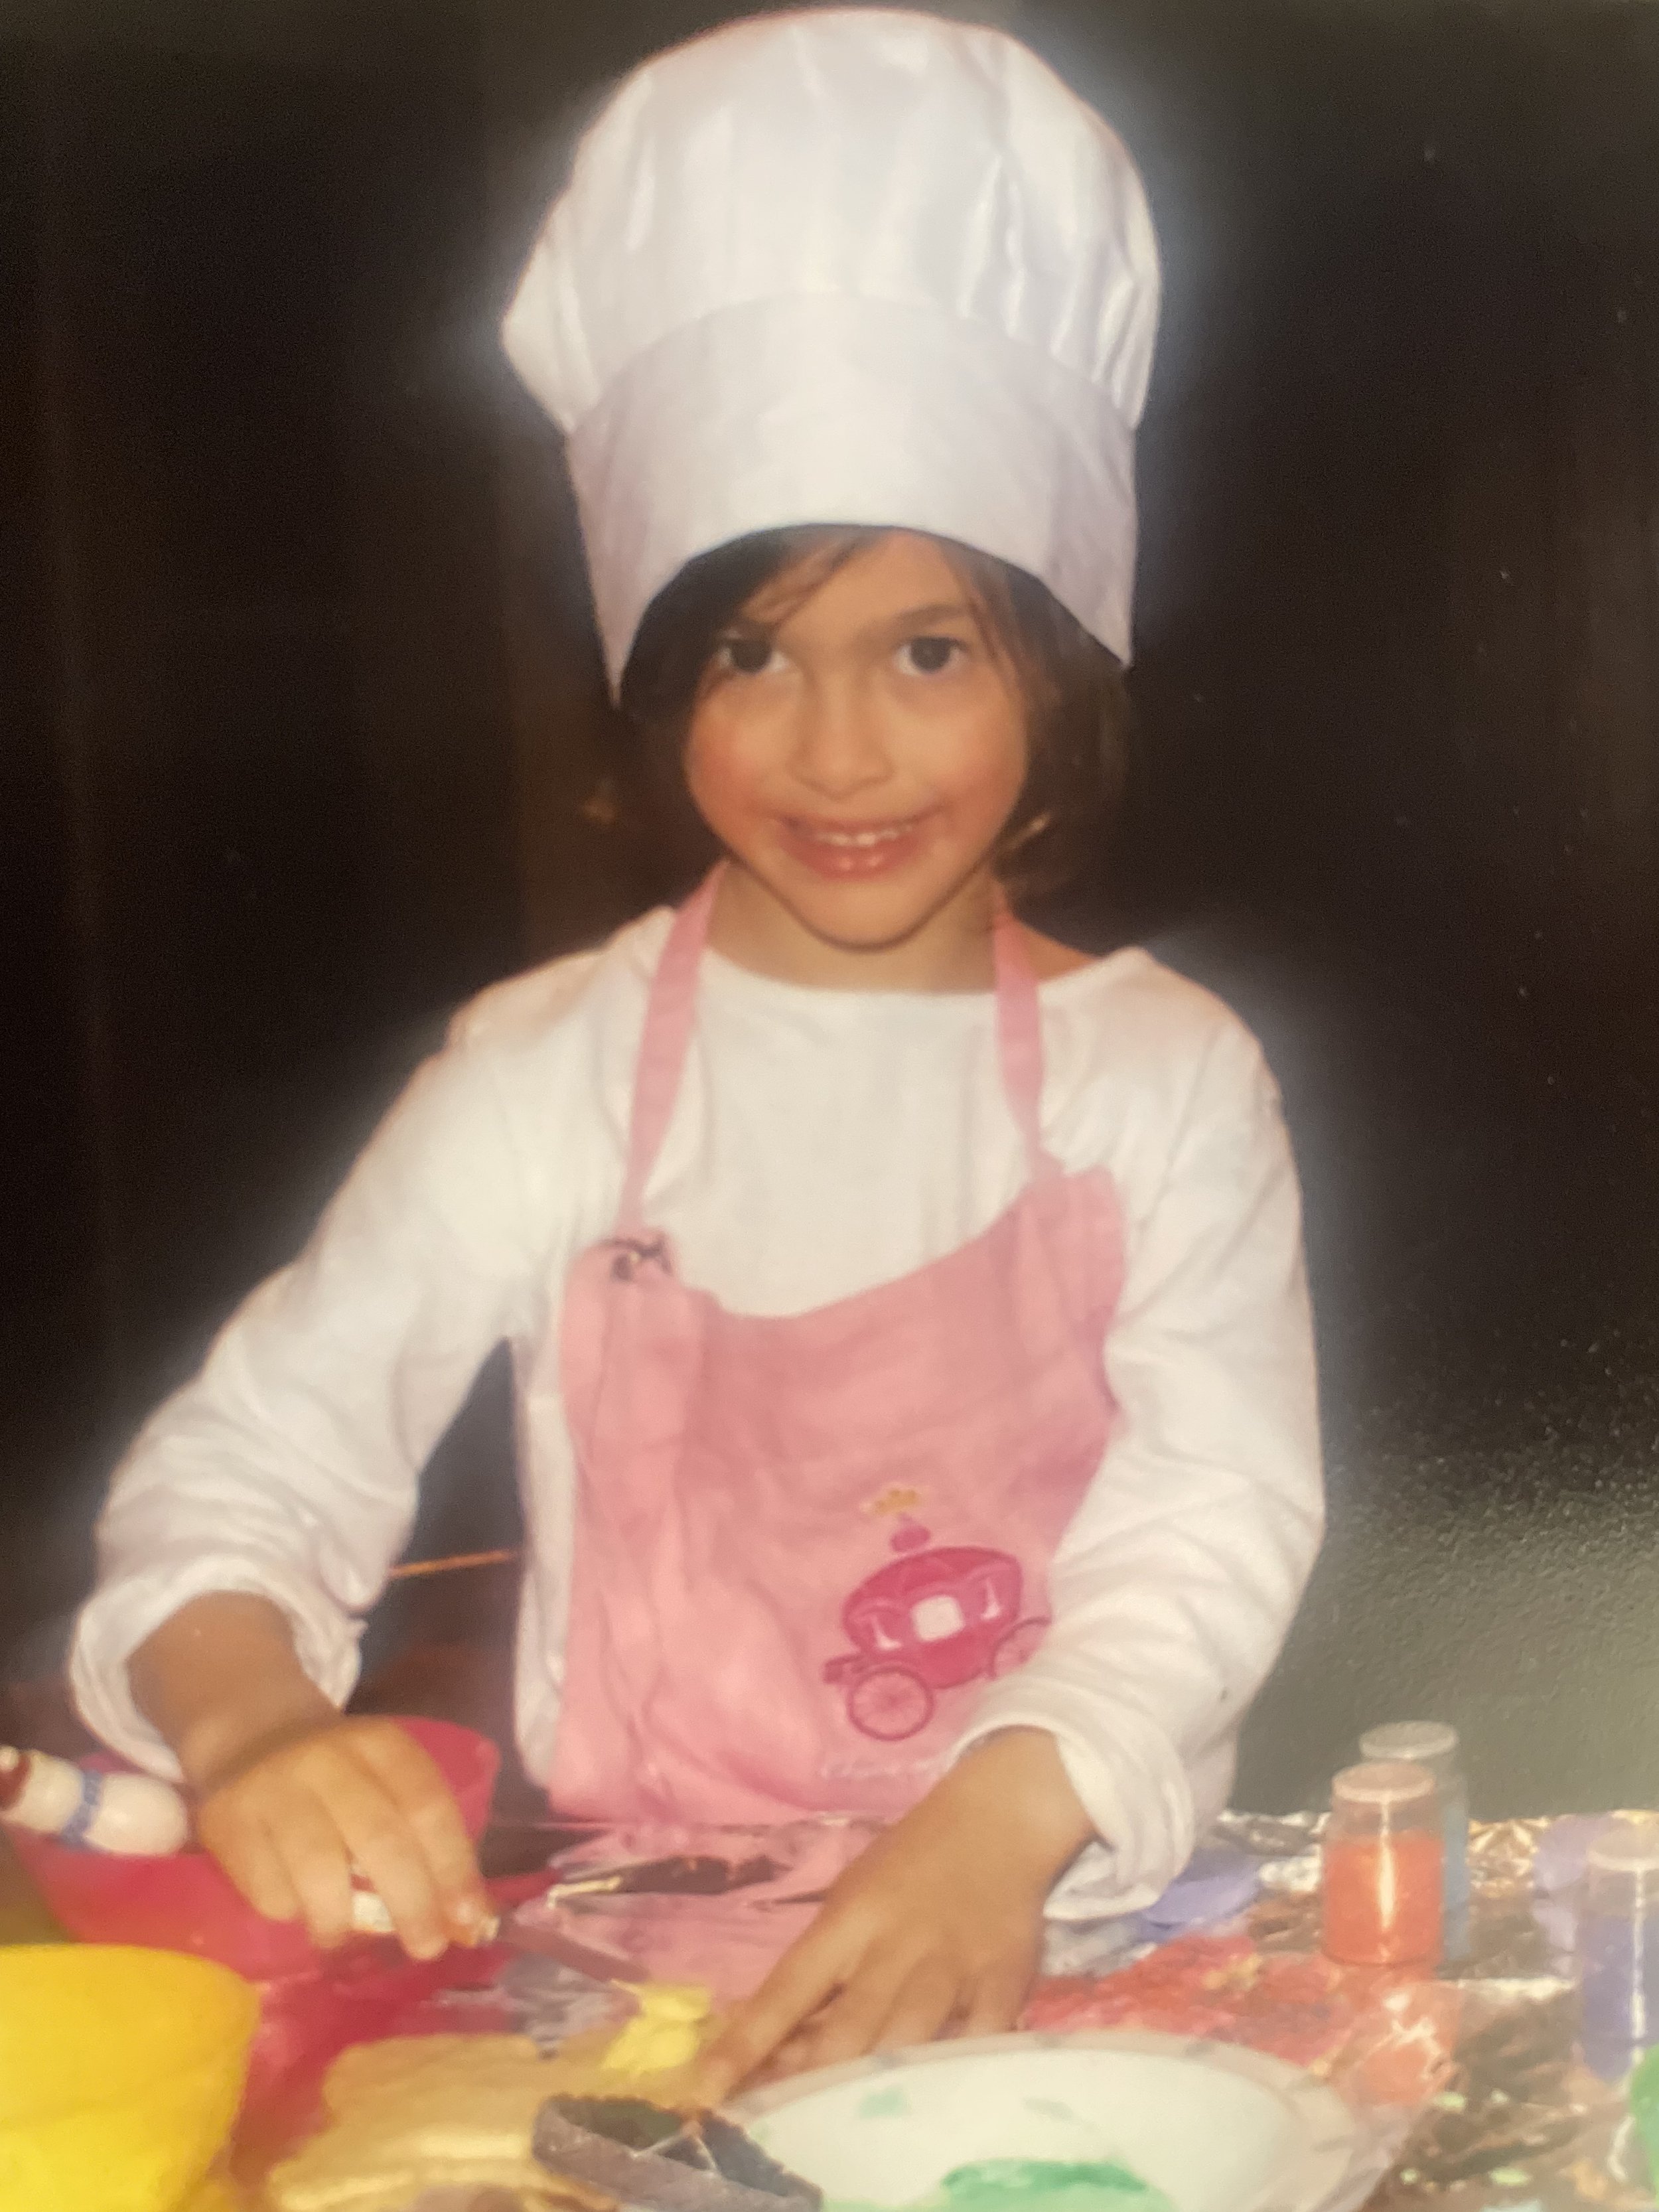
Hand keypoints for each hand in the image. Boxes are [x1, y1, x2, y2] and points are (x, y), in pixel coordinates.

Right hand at [131, 1592, 491, 1959]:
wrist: (251, 1740)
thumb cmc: (339, 1781)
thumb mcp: (386, 1785)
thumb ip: (426, 1843)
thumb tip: (470, 1923)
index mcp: (381, 1744)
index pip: (427, 1806)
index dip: (453, 1867)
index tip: (469, 1920)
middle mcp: (329, 1758)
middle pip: (381, 1838)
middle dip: (411, 1903)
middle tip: (426, 1947)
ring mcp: (275, 1787)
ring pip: (320, 1869)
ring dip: (342, 1919)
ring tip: (347, 1939)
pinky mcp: (227, 1820)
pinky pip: (269, 1889)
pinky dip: (290, 1912)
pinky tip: (296, 1908)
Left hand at [693, 1730, 1091, 2101]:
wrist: (998, 1819)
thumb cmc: (909, 1861)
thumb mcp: (852, 1897)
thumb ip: (821, 1969)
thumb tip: (777, 2044)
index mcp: (849, 1921)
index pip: (785, 1989)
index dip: (743, 2043)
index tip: (703, 2089)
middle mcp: (896, 1946)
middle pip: (847, 2029)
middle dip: (812, 2081)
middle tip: (779, 2122)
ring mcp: (952, 1967)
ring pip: (908, 2044)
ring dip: (875, 2088)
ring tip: (849, 2123)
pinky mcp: (1005, 1982)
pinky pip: (978, 2046)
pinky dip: (953, 2076)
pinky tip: (936, 2099)